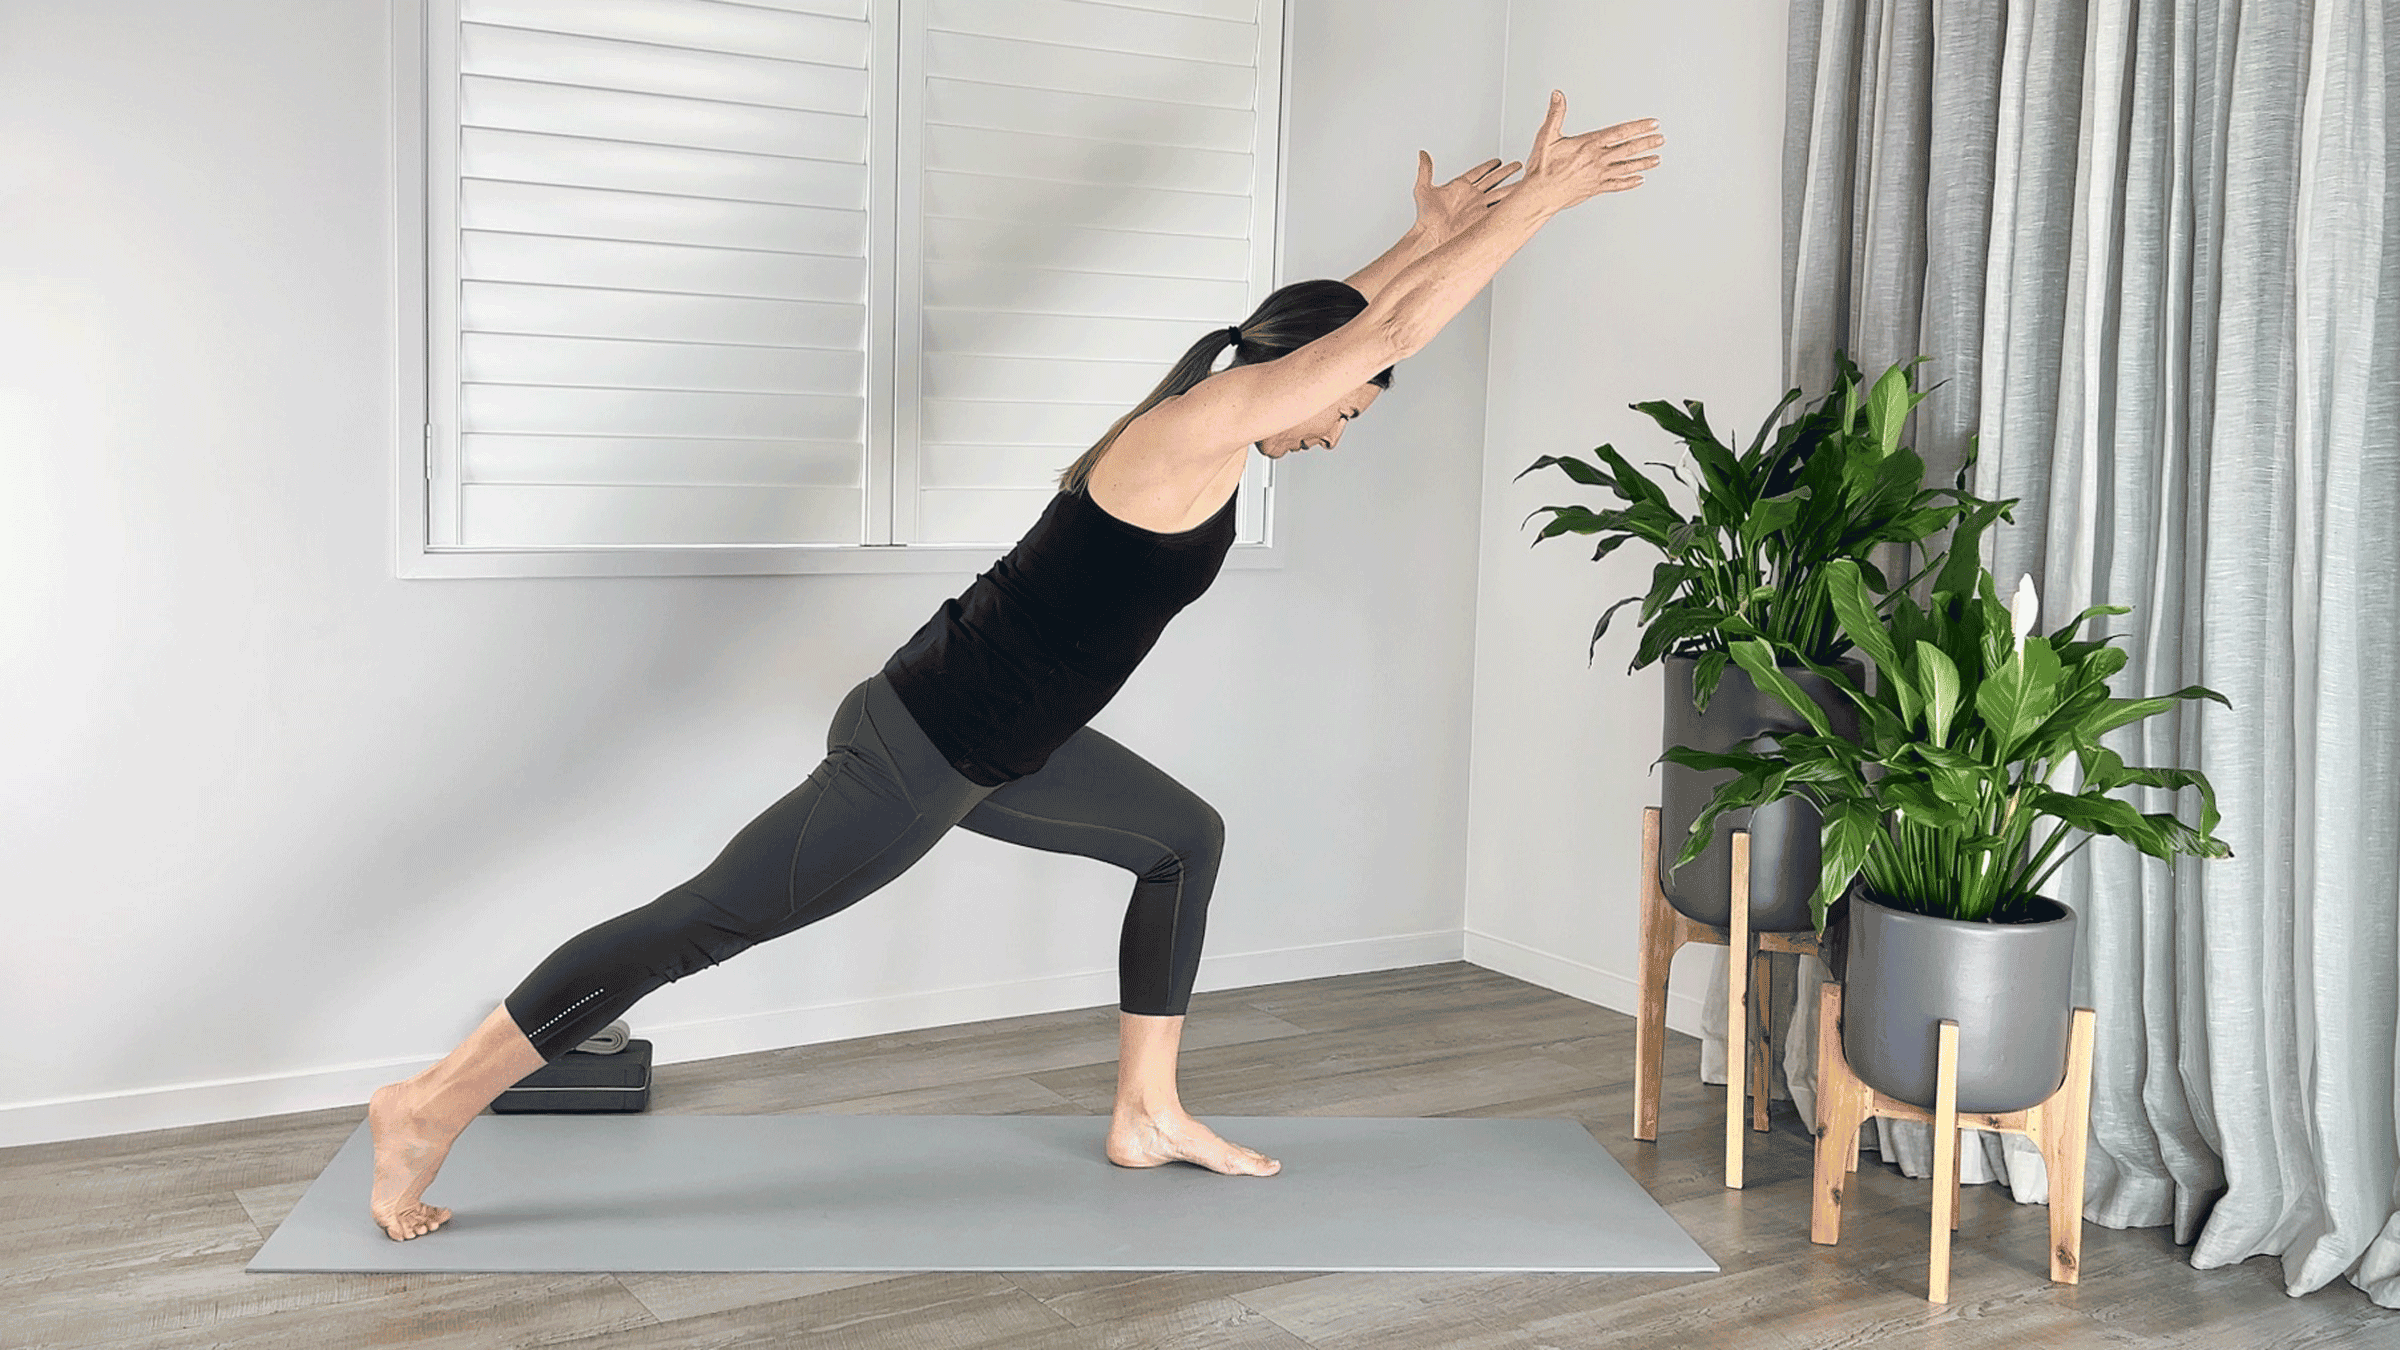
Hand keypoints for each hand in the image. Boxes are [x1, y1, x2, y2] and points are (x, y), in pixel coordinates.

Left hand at [1411, 152, 1523, 242]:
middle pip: (1493, 180)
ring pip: (1500, 192)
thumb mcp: (1423, 190)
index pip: (1478, 173)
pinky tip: (1520, 196)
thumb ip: (1425, 170)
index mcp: (1460, 188)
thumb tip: (1422, 154)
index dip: (1488, 166)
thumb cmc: (1426, 218)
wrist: (1431, 237)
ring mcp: (1479, 207)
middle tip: (1518, 165)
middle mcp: (1472, 197)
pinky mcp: (1484, 217)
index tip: (1497, 161)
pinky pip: (1500, 207)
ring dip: (1513, 185)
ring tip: (1525, 177)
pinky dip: (1511, 202)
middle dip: (1506, 172)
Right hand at [1516, 90, 1663, 211]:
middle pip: (1628, 149)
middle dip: (1646, 143)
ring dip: (1643, 163)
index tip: (1653, 124)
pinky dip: (1629, 183)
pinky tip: (1639, 180)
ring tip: (1657, 159)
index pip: (1619, 132)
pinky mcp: (1595, 188)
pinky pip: (1617, 185)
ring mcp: (1598, 175)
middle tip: (1661, 139)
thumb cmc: (1542, 168)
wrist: (1540, 195)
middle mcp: (1597, 160)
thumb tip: (1558, 95)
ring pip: (1626, 167)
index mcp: (1588, 145)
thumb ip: (1555, 114)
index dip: (1638, 127)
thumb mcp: (1546, 137)